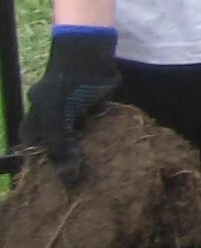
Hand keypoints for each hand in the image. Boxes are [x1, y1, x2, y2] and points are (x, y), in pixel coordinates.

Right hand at [30, 27, 119, 186]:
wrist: (89, 56)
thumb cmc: (64, 85)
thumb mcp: (55, 116)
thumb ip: (59, 146)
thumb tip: (68, 177)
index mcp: (37, 124)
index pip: (38, 153)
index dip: (47, 169)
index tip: (59, 191)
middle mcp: (55, 123)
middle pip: (60, 149)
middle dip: (71, 165)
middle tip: (85, 189)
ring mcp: (75, 117)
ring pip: (81, 142)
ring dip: (91, 156)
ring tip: (103, 180)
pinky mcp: (96, 112)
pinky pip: (100, 131)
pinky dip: (107, 143)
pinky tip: (117, 159)